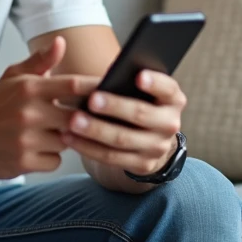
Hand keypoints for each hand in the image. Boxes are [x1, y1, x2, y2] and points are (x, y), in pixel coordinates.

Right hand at [0, 37, 99, 178]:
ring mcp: (27, 140)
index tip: (113, 88)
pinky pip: (55, 161)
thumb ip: (41, 61)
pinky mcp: (25, 162)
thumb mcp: (13, 77)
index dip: (97, 87)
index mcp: (29, 88)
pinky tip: (36, 149)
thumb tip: (61, 42)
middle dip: (82, 120)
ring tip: (47, 133)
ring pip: (68, 142)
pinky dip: (50, 157)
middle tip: (80, 118)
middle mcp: (29, 113)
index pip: (73, 84)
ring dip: (64, 139)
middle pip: (77, 118)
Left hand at [62, 68, 185, 178]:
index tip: (138, 76)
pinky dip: (87, 147)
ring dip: (95, 130)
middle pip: (141, 114)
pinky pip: (111, 157)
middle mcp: (169, 124)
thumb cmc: (138, 103)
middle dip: (115, 106)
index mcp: (172, 99)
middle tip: (91, 100)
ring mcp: (157, 147)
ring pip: (123, 139)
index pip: (168, 88)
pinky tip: (69, 137)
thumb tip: (103, 77)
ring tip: (73, 120)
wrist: (150, 140)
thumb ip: (129, 83)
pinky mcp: (142, 165)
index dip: (155, 82)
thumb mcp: (143, 92)